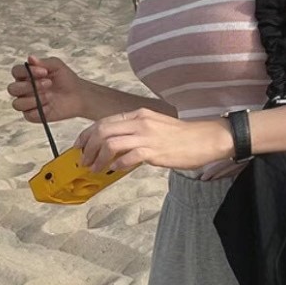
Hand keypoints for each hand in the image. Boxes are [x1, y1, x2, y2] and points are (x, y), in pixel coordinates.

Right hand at [8, 55, 88, 123]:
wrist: (79, 95)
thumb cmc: (66, 79)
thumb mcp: (57, 66)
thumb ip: (43, 62)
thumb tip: (30, 58)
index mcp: (26, 75)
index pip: (16, 72)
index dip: (26, 72)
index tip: (44, 72)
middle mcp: (23, 90)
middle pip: (12, 89)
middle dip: (29, 86)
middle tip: (48, 83)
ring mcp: (28, 103)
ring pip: (17, 104)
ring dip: (34, 99)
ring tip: (50, 96)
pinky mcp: (34, 116)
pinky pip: (28, 115)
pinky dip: (39, 110)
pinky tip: (50, 105)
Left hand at [76, 110, 234, 172]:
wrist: (205, 139)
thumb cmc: (182, 136)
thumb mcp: (154, 126)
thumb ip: (135, 132)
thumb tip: (116, 146)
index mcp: (138, 114)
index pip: (104, 121)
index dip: (87, 135)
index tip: (80, 146)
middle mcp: (140, 122)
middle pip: (102, 130)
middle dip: (87, 147)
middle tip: (83, 161)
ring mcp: (147, 136)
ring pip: (110, 143)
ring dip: (97, 158)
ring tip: (95, 169)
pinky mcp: (154, 151)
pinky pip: (128, 157)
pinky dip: (116, 164)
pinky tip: (114, 170)